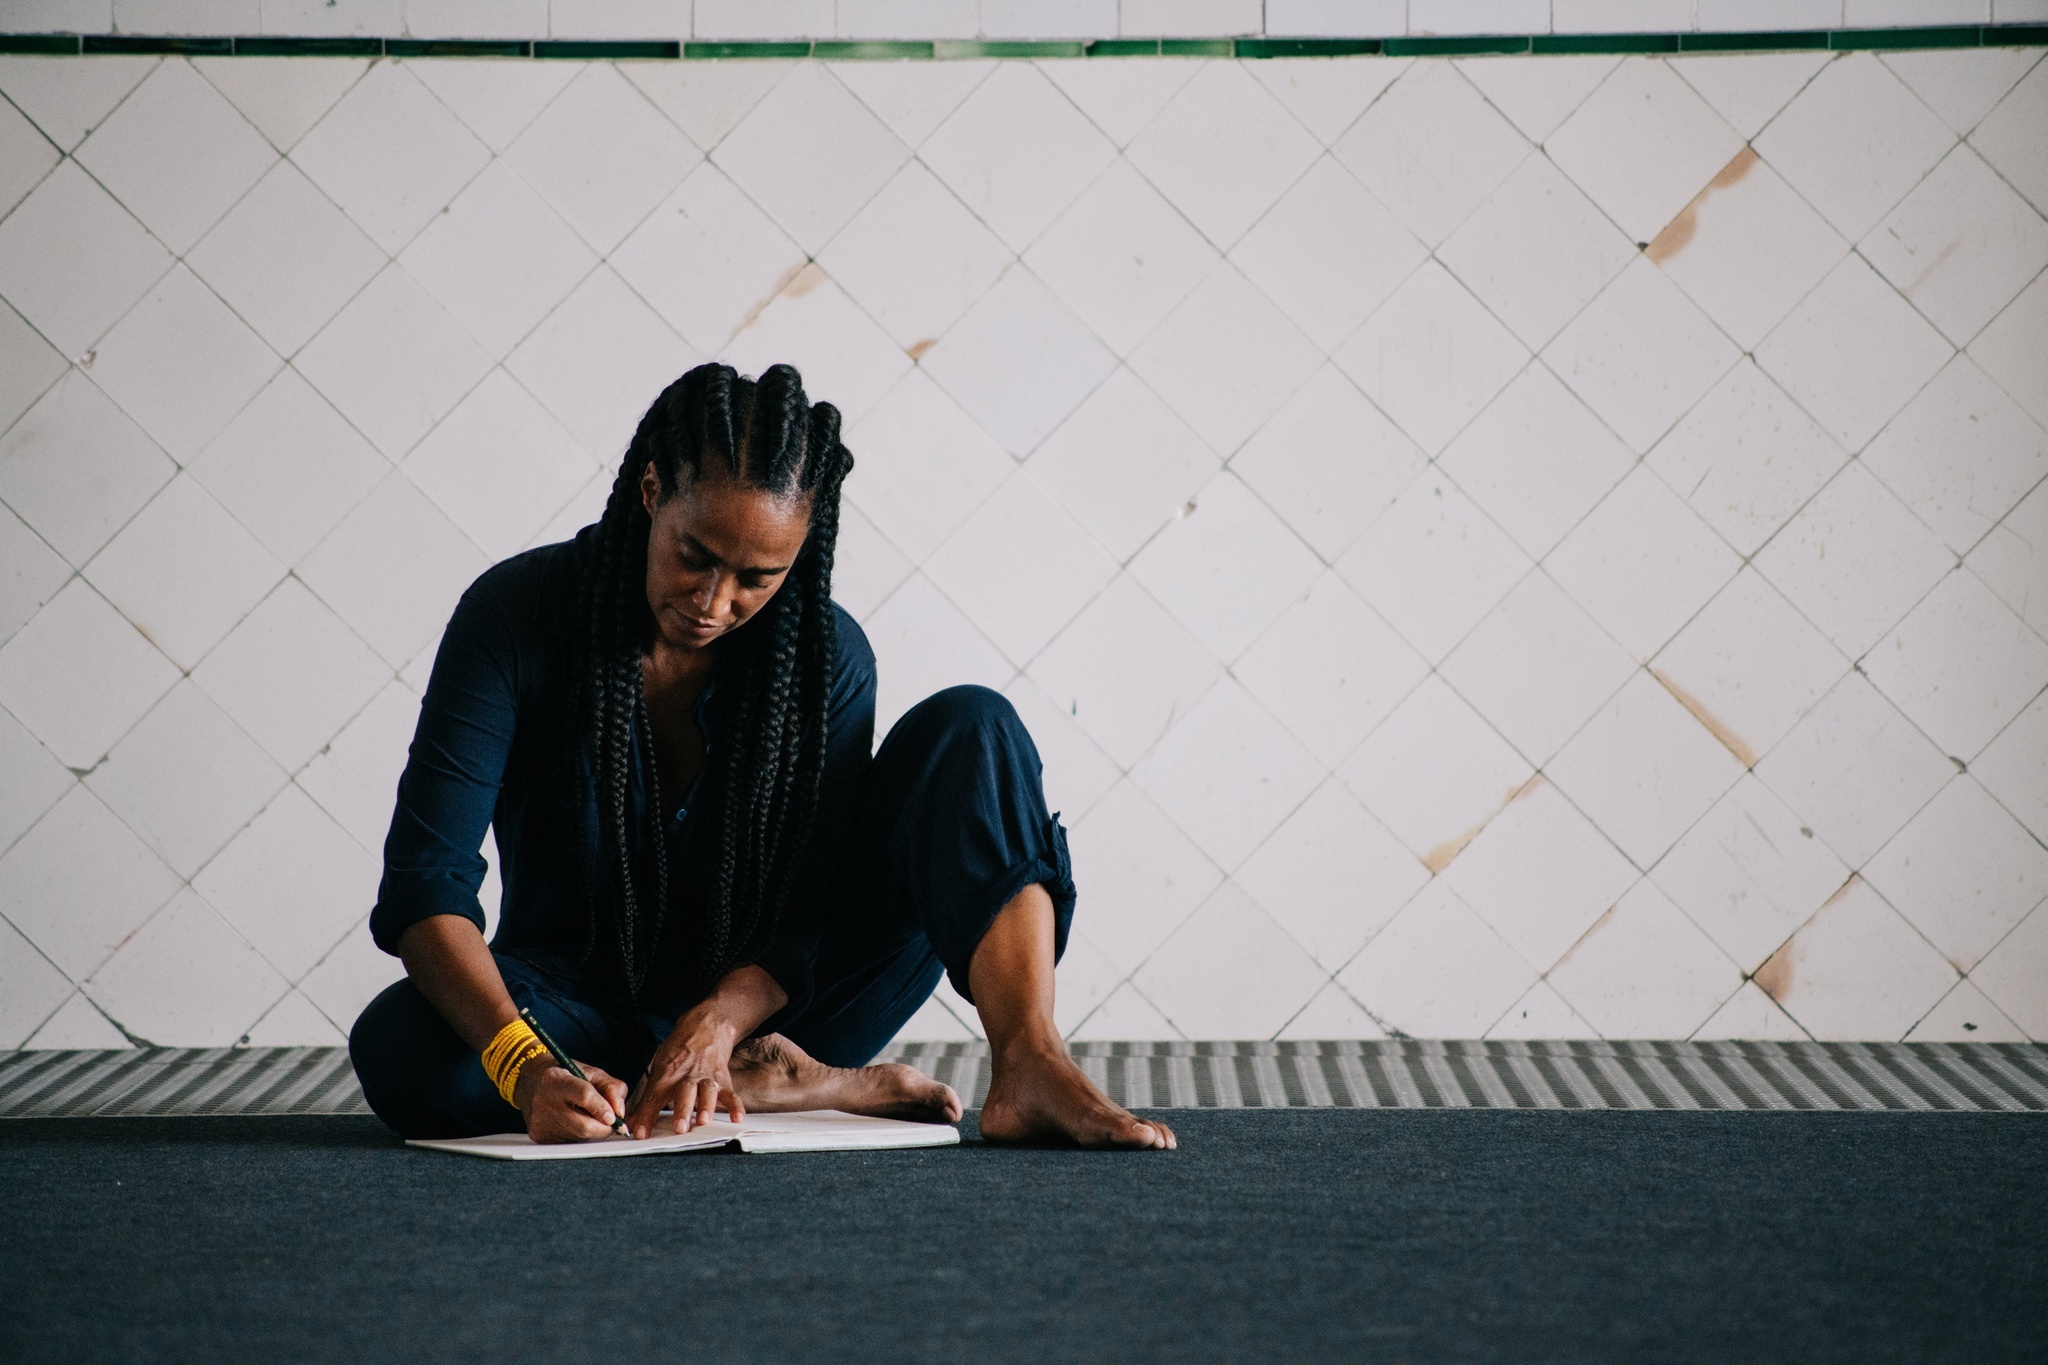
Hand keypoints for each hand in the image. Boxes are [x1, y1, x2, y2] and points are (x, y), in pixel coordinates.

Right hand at [515, 1060, 629, 1144]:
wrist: (530, 1082)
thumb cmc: (566, 1075)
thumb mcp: (591, 1072)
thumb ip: (612, 1088)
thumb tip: (620, 1114)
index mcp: (556, 1079)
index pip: (584, 1096)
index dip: (602, 1108)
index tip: (614, 1117)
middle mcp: (543, 1101)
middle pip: (583, 1125)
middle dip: (604, 1128)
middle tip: (611, 1123)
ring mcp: (540, 1121)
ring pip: (579, 1137)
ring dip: (591, 1131)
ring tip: (586, 1116)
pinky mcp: (539, 1136)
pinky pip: (569, 1142)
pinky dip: (578, 1135)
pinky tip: (572, 1122)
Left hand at [627, 1008, 744, 1137]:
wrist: (705, 1030)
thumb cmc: (679, 1056)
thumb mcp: (659, 1073)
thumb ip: (647, 1103)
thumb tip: (630, 1127)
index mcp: (667, 1076)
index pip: (654, 1097)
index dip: (646, 1115)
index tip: (640, 1133)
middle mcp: (687, 1077)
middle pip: (684, 1092)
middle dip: (682, 1109)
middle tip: (679, 1128)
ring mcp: (707, 1078)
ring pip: (707, 1091)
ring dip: (706, 1106)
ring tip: (703, 1120)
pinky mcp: (723, 1081)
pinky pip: (731, 1094)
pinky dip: (735, 1106)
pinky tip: (737, 1118)